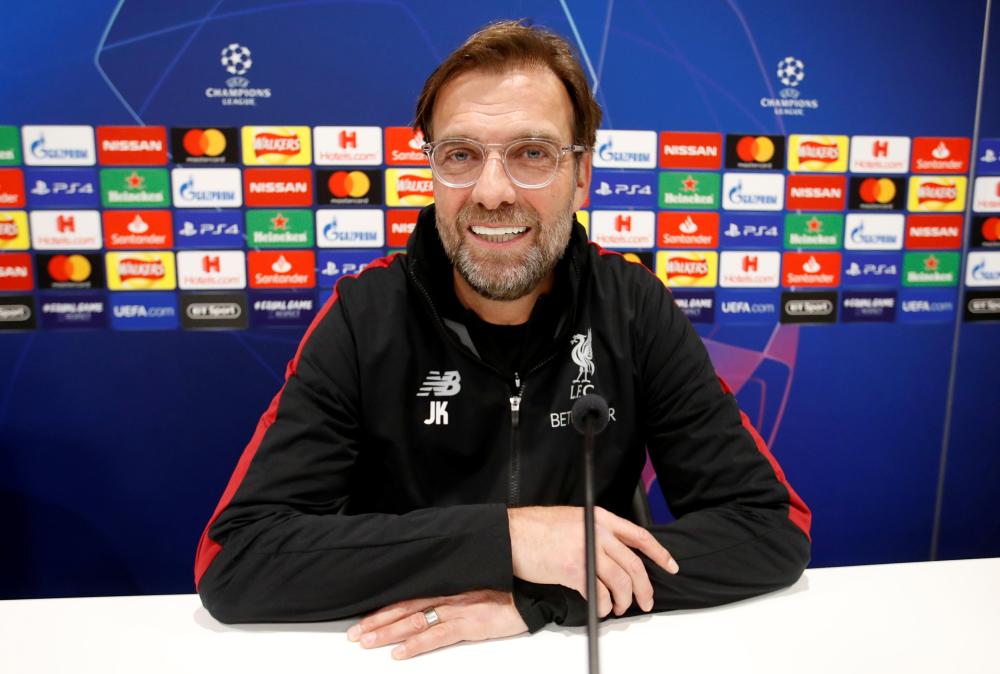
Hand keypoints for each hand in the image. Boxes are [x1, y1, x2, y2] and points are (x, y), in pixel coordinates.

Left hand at [346, 590, 527, 659]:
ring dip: (388, 633)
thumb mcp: (475, 580)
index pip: (407, 596)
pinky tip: (399, 652)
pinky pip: (437, 636)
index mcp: (447, 583)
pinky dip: (416, 645)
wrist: (533, 586)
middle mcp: (448, 594)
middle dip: (377, 622)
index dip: (383, 608)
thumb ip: (453, 585)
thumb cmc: (506, 583)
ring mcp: (458, 610)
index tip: (363, 617)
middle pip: (404, 608)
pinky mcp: (471, 625)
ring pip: (414, 621)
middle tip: (355, 634)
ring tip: (367, 642)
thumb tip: (433, 592)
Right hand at [508, 506, 678, 616]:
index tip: (671, 566)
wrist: (511, 535)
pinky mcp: (574, 568)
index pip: (639, 535)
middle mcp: (597, 531)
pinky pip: (599, 593)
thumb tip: (611, 558)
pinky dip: (602, 605)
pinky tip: (600, 607)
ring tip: (617, 608)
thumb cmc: (536, 530)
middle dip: (644, 588)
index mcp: (599, 518)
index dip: (659, 553)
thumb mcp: (573, 522)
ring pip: (620, 581)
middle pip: (633, 564)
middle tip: (645, 602)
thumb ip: (595, 534)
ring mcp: (587, 549)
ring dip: (623, 600)